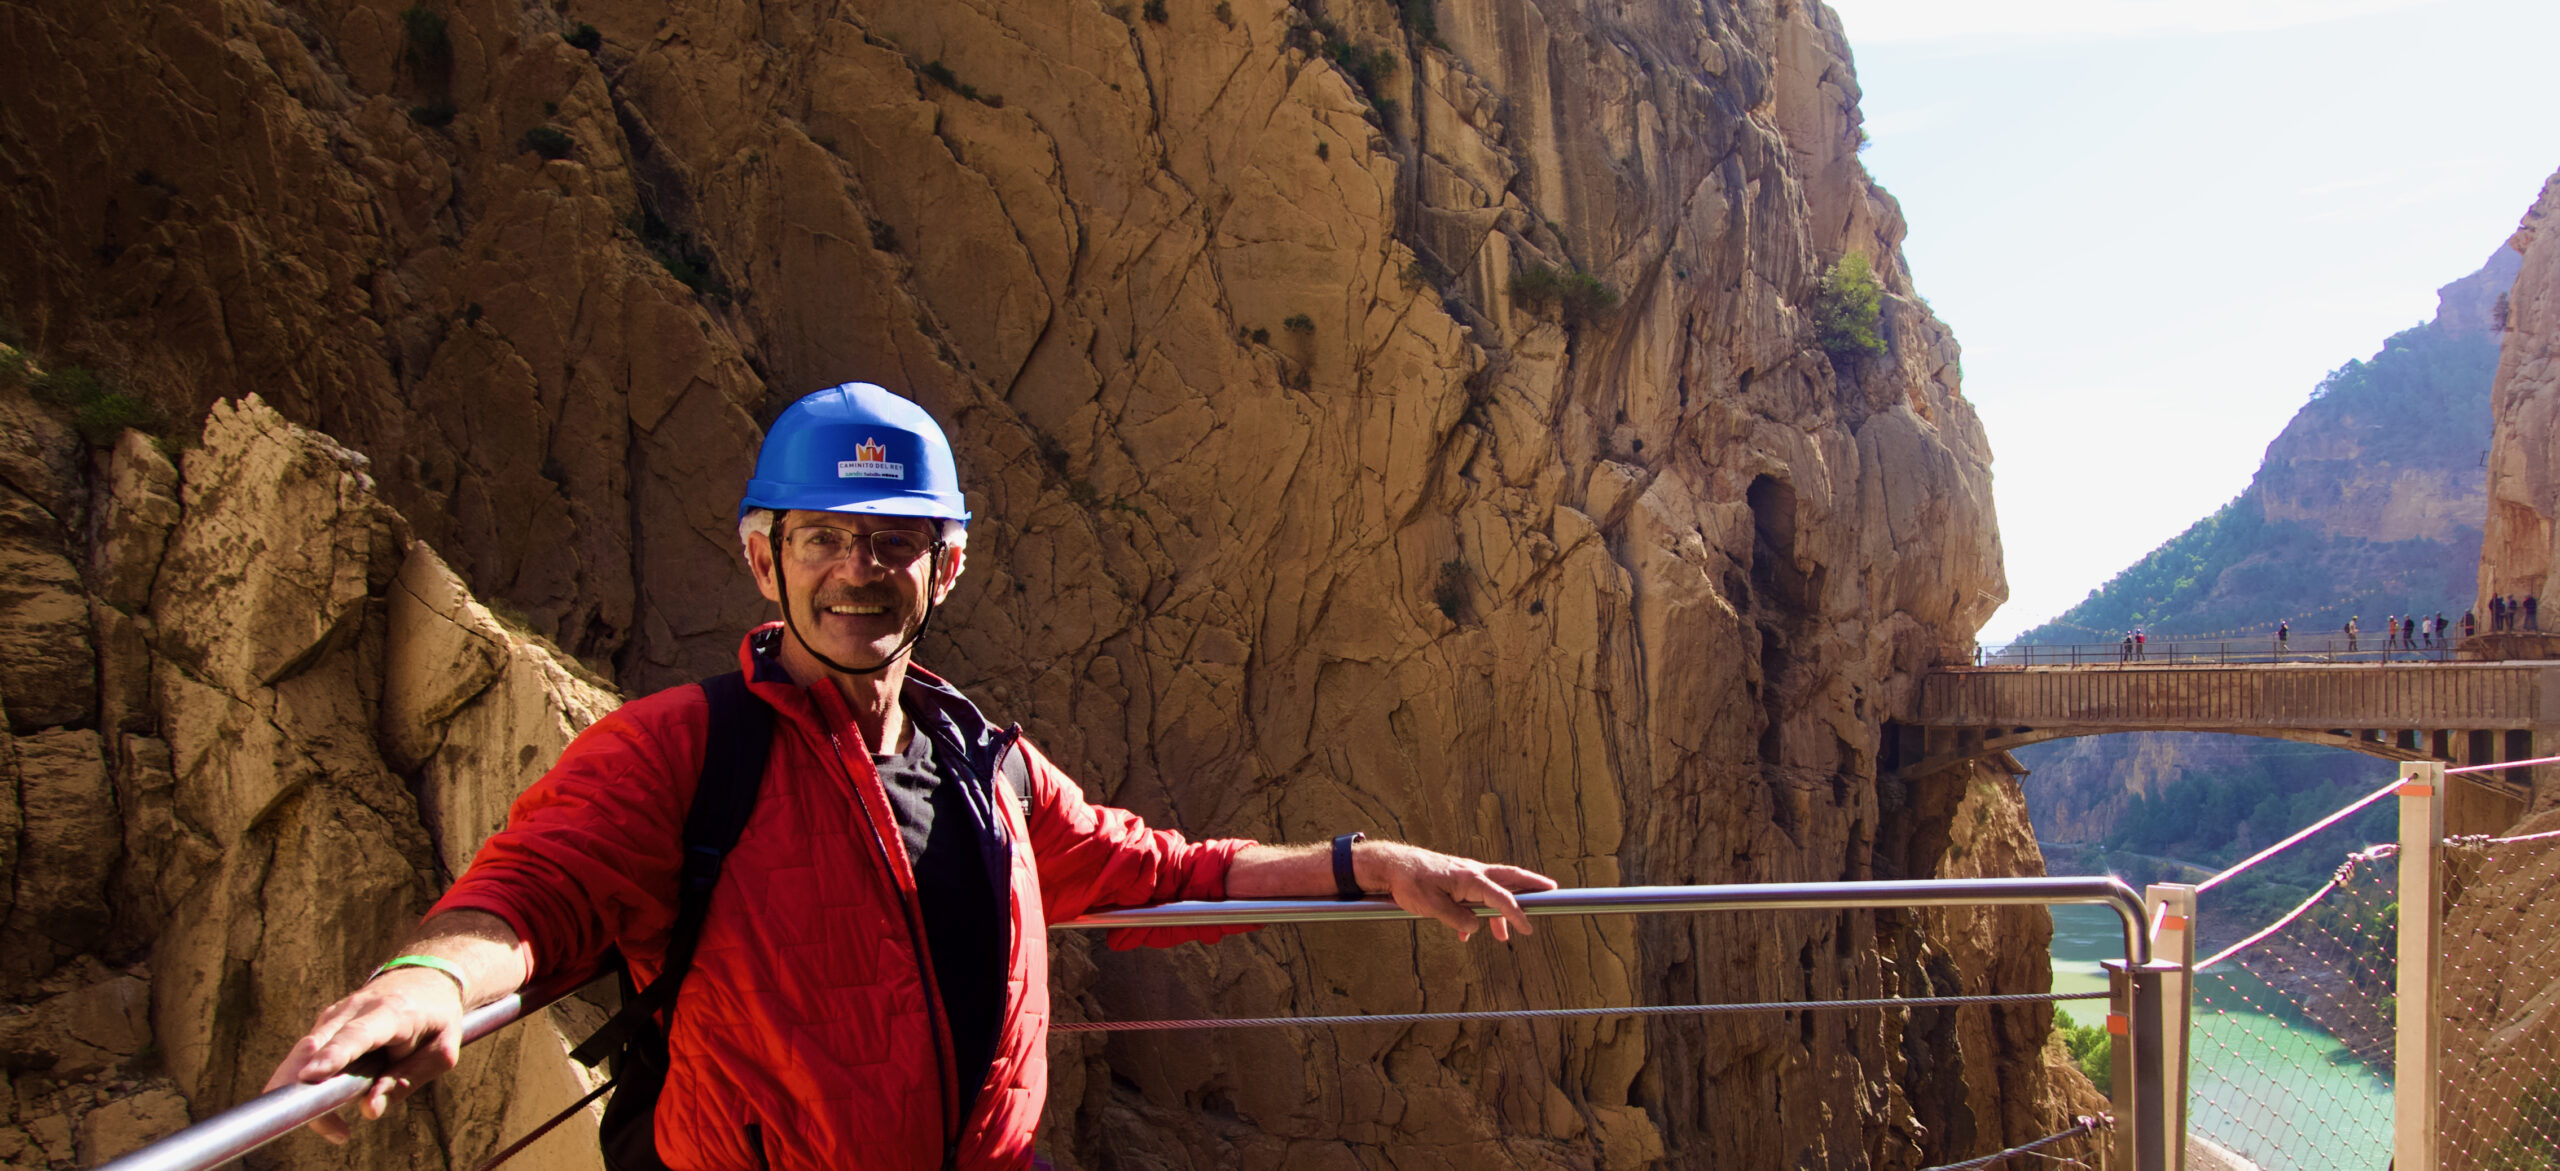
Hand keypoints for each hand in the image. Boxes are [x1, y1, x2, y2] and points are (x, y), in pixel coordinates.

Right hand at [260, 968, 467, 1142]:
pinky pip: (305, 1061)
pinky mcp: (324, 1026)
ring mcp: (334, 1016)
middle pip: (314, 1047)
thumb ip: (407, 1079)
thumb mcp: (440, 1051)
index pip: (357, 1034)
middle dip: (302, 1085)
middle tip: (332, 1128)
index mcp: (392, 1012)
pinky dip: (311, 1089)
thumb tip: (368, 1110)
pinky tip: (333, 1115)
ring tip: (339, 1130)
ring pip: (301, 1057)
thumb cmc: (437, 1018)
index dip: (333, 1055)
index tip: (310, 1076)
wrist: (425, 979)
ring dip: (309, 1096)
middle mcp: (355, 1008)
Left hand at [1355, 842, 1558, 941]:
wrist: (1391, 866)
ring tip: (1505, 936)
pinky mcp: (1456, 879)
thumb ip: (1457, 918)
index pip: (1501, 897)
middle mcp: (1472, 872)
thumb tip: (1477, 928)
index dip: (1517, 914)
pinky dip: (1478, 913)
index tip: (1528, 928)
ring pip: (1493, 890)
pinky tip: (1467, 933)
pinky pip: (1475, 896)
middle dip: (1532, 884)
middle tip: (1553, 889)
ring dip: (1501, 912)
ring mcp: (1465, 874)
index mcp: (1470, 877)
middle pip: (1509, 877)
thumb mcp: (1432, 906)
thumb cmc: (1410, 882)